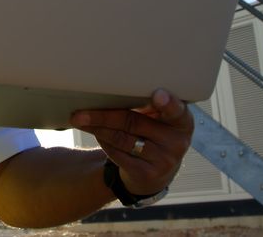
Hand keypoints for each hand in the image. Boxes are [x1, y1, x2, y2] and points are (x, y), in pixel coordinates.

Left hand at [71, 89, 193, 195]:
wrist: (157, 172)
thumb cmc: (155, 134)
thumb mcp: (161, 120)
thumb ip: (148, 106)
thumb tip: (110, 88)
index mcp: (182, 121)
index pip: (176, 111)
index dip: (167, 103)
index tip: (157, 95)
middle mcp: (177, 142)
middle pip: (134, 122)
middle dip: (104, 115)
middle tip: (80, 112)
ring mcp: (163, 160)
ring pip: (122, 139)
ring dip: (98, 128)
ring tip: (80, 120)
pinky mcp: (147, 174)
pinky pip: (118, 154)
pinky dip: (103, 142)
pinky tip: (95, 133)